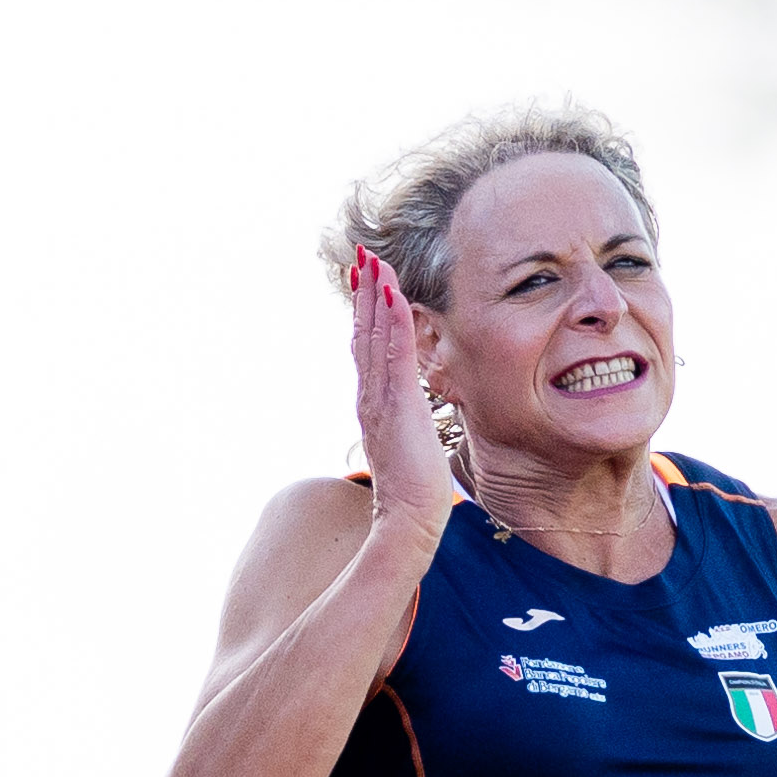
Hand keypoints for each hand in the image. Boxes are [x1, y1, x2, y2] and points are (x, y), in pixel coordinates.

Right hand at [348, 245, 455, 528]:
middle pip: (363, 333)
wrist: (407, 519)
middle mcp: (370, 395)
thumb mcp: (407, 445)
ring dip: (375, 295)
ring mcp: (381, 398)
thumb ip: (402, 423)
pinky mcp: (399, 402)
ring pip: (375, 335)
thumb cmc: (413, 491)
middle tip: (362, 257)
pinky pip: (395, 352)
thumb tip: (407, 415)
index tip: (366, 282)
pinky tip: (392, 293)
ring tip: (374, 262)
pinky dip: (392, 320)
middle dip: (364, 293)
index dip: (365, 313)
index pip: (367, 349)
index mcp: (373, 404)